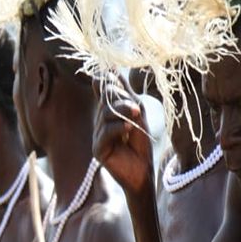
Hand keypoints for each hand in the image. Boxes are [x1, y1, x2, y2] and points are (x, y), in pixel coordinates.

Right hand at [93, 77, 154, 199]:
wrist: (143, 171)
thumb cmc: (141, 144)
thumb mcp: (137, 114)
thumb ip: (125, 94)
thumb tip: (111, 70)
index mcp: (109, 112)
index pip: (104, 88)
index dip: (110, 82)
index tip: (116, 80)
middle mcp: (100, 122)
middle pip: (105, 99)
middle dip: (121, 100)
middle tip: (136, 110)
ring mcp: (97, 136)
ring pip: (105, 114)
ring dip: (123, 113)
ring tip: (136, 119)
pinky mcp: (98, 150)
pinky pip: (105, 132)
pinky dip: (118, 128)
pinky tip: (129, 129)